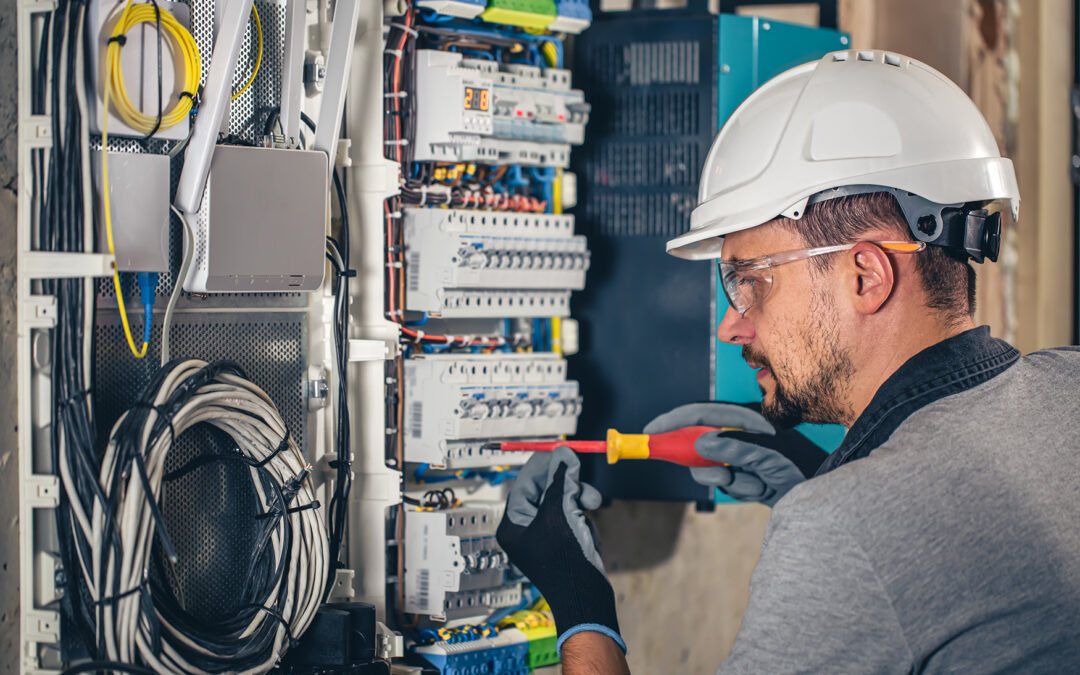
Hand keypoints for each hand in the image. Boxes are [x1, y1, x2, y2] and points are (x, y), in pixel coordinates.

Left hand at [496, 447, 624, 654]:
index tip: (561, 453)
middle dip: (566, 484)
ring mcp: (543, 538)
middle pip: (544, 491)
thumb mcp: (560, 513)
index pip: (524, 485)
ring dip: (578, 499)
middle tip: (580, 475)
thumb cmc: (566, 561)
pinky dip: (582, 516)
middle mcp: (524, 531)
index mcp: (512, 526)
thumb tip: (563, 454)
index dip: (543, 467)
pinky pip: (571, 518)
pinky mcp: (561, 544)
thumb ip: (560, 480)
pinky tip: (589, 527)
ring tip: (592, 503)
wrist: (586, 598)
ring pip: (561, 503)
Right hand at [644, 402, 827, 506]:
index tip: (652, 432)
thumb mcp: (769, 456)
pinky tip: (762, 491)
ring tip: (759, 485)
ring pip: (712, 470)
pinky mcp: (744, 475)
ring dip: (734, 482)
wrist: (826, 495)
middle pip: (701, 445)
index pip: (700, 415)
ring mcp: (740, 456)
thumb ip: (735, 448)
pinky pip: (726, 485)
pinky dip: (742, 491)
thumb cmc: (802, 466)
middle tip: (727, 476)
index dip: (673, 421)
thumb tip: (701, 444)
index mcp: (744, 420)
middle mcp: (739, 435)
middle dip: (711, 466)